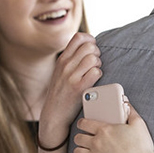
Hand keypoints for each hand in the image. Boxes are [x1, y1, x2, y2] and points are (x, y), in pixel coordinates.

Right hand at [39, 32, 101, 146]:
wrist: (54, 114)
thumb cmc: (61, 92)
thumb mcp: (60, 71)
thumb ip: (71, 59)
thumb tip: (88, 46)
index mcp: (62, 59)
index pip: (78, 37)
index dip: (90, 40)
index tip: (93, 49)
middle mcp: (65, 65)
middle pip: (89, 46)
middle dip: (97, 53)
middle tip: (95, 63)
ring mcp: (71, 76)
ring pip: (94, 58)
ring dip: (99, 64)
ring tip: (95, 71)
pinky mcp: (79, 88)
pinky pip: (96, 72)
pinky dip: (99, 74)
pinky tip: (95, 80)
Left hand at [74, 104, 153, 152]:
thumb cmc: (141, 148)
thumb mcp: (139, 124)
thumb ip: (131, 111)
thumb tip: (126, 103)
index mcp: (104, 130)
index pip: (84, 123)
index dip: (82, 123)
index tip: (83, 124)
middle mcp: (97, 144)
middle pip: (78, 138)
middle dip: (80, 137)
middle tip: (84, 137)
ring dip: (80, 151)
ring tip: (85, 150)